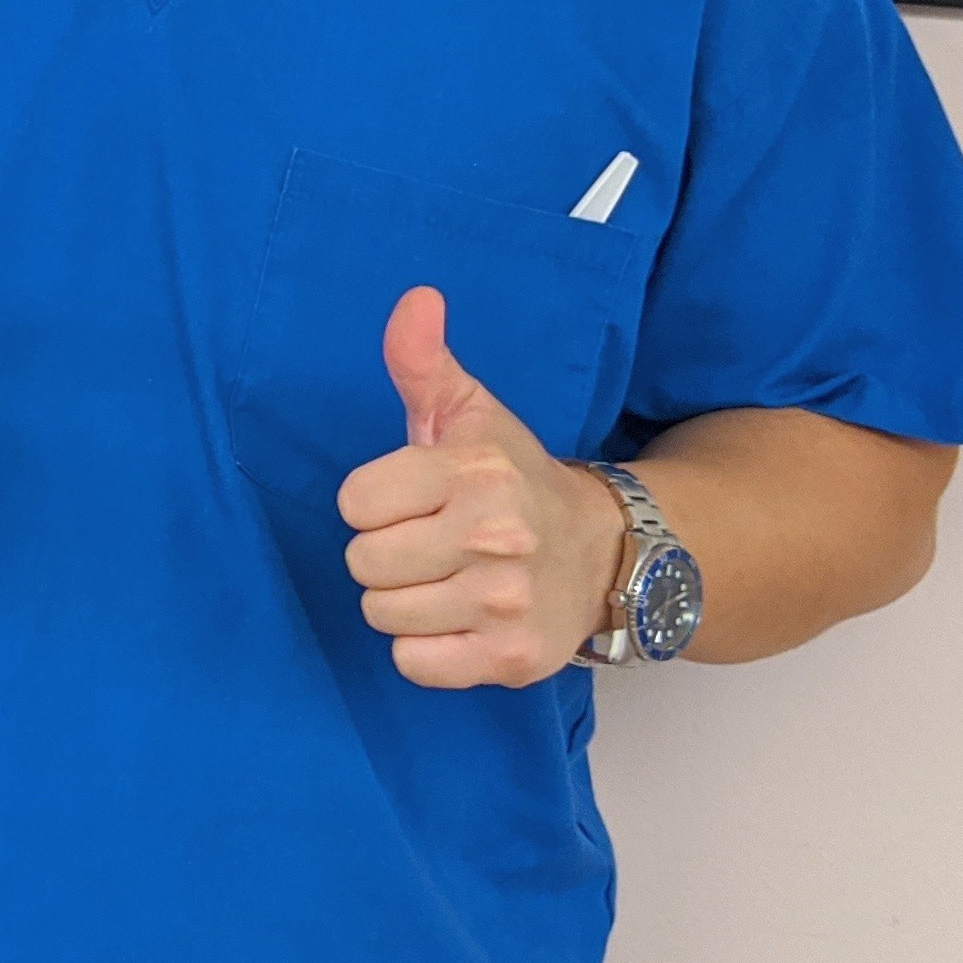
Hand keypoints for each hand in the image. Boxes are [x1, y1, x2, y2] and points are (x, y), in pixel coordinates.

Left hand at [339, 287, 625, 687]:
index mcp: (474, 471)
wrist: (607, 552)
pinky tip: (455, 621)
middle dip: (383, 554)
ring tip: (443, 581)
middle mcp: (495, 535)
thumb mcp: (470, 413)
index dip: (372, 503)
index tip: (409, 500)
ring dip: (401, 602)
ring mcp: (506, 601)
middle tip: (426, 543)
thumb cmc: (513, 480)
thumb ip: (423, 360)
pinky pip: (415, 663)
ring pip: (382, 615)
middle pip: (363, 562)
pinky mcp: (512, 658)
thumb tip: (416, 299)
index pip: (355, 501)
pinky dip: (424, 649)